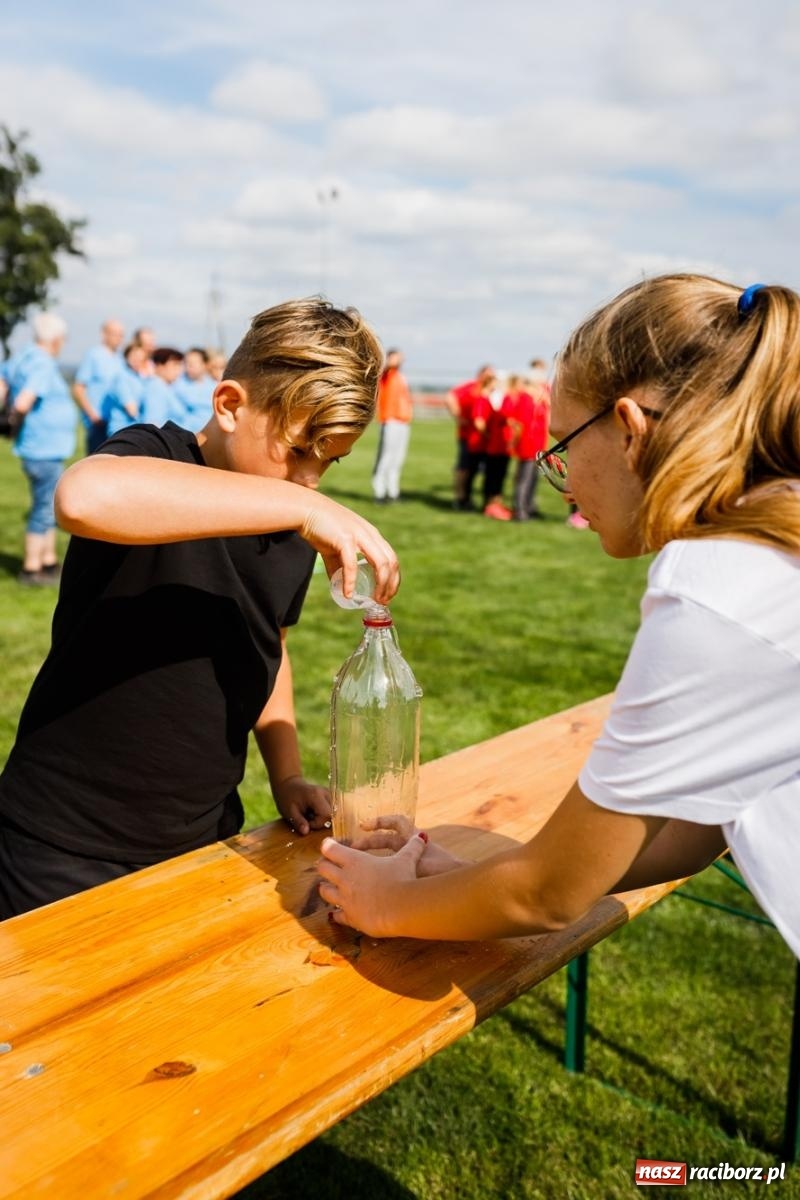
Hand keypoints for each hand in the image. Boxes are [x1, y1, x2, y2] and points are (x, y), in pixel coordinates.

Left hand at [274, 775, 330, 835]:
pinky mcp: (330, 797)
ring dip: (322, 819)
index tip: (306, 822)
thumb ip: (298, 822)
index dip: (317, 823)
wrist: (288, 785)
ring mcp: (329, 794)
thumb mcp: (289, 812)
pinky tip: (314, 812)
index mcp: (316, 796)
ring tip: (310, 814)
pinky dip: (323, 815)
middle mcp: (326, 793)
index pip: (326, 815)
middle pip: (331, 815)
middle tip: (307, 818)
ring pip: (332, 814)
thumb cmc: (287, 798)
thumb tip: (306, 832)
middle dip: (320, 822)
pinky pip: (331, 811)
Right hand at [298, 494, 399, 605]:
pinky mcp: (344, 538)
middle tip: (383, 602)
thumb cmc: (322, 528)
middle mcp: (370, 534)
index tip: (387, 596)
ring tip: (373, 600)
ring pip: (380, 563)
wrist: (305, 510)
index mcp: (372, 535)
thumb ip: (341, 566)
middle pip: (391, 562)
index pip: (392, 559)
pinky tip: (348, 594)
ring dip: (380, 584)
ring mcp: (359, 535)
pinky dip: (351, 581)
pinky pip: (352, 564)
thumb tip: (342, 587)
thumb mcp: (337, 548)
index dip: (393, 579)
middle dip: (390, 585)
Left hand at [317, 832, 428, 935]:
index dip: (328, 846)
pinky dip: (336, 913)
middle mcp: (345, 878)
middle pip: (322, 869)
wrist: (402, 908)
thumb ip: (412, 847)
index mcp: (355, 861)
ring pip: (324, 892)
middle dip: (323, 866)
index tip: (329, 845)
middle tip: (326, 865)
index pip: (330, 849)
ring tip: (328, 887)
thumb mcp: (407, 860)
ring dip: (325, 888)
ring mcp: (345, 899)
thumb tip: (422, 836)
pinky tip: (337, 913)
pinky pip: (336, 915)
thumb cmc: (403, 879)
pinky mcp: (350, 917)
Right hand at [352, 815, 466, 876]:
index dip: (380, 821)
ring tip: (353, 864)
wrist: (458, 886)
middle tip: (351, 849)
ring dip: (371, 857)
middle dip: (368, 842)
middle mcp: (411, 848)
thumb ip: (406, 862)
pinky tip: (367, 880)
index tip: (364, 827)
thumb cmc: (442, 872)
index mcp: (414, 839)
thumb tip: (385, 862)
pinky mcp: (408, 874)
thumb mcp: (421, 865)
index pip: (396, 822)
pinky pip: (389, 868)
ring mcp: (410, 861)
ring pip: (385, 855)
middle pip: (385, 839)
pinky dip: (378, 871)